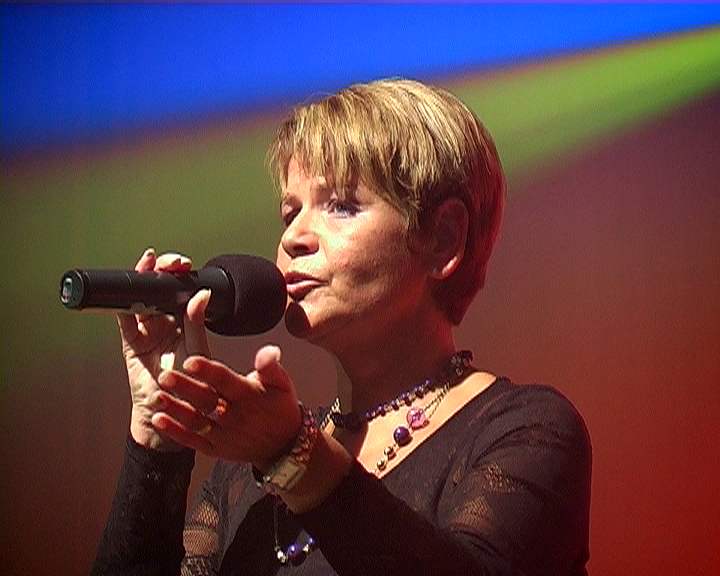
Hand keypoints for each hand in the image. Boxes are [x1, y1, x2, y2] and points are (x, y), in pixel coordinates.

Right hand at [117, 248, 210, 450]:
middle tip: (170, 262)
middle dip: (163, 270)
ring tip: (148, 264)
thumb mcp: (199, 351)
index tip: (184, 264)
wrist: (175, 413)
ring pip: (141, 298)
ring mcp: (147, 330)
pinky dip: (122, 304)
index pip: (180, 289)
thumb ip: (197, 323)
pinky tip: (127, 291)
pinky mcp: (132, 342)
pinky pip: (125, 320)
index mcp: (185, 320)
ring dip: (143, 279)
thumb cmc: (192, 385)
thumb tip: (203, 294)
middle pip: (159, 288)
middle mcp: (165, 321)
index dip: (180, 274)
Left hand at [150, 345, 301, 467]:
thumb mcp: (282, 384)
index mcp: (249, 395)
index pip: (226, 381)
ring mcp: (224, 435)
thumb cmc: (280, 409)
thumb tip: (269, 350)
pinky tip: (159, 419)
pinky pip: (193, 441)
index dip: (209, 371)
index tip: (191, 361)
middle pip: (206, 400)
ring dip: (175, 409)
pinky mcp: (216, 449)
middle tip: (165, 376)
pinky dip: (175, 432)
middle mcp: (235, 416)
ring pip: (196, 421)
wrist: (285, 446)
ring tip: (157, 397)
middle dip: (185, 388)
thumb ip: (270, 366)